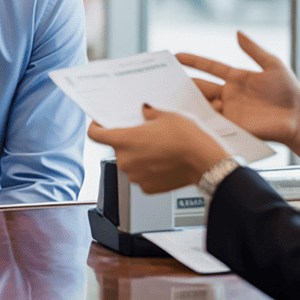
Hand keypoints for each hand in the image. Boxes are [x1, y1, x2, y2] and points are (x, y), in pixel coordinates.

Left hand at [88, 105, 229, 194]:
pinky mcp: (147, 188)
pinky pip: (142, 175)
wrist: (204, 161)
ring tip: (159, 148)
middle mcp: (125, 160)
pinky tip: (164, 161)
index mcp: (124, 140)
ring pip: (130, 163)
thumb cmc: (187, 138)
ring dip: (139, 156)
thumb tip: (145, 111)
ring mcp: (135, 176)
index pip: (95, 135)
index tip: (101, 124)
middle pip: (117, 148)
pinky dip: (149, 169)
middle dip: (128, 141)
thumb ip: (149, 113)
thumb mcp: (167, 115)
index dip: (96, 127)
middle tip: (145, 134)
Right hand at [177, 31, 299, 173]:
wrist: (299, 118)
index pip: (209, 68)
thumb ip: (254, 50)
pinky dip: (198, 119)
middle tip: (163, 79)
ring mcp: (229, 111)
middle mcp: (229, 94)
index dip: (193, 61)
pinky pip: (211, 122)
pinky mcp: (232, 126)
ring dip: (186, 101)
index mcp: (237, 78)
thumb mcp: (272, 65)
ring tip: (167, 97)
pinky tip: (184, 117)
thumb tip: (238, 32)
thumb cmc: (289, 91)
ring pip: (202, 104)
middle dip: (183, 82)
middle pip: (201, 86)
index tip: (176, 56)